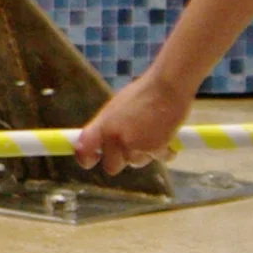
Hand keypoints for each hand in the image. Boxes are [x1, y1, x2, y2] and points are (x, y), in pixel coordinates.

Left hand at [68, 72, 190, 176]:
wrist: (168, 85)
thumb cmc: (145, 92)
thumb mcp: (117, 107)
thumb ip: (108, 126)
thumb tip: (104, 143)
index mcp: (102, 124)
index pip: (84, 150)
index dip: (86, 159)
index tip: (91, 161)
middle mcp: (114, 137)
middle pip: (111, 167)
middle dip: (123, 159)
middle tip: (135, 146)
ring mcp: (134, 144)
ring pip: (137, 163)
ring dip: (146, 153)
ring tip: (155, 131)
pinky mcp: (154, 148)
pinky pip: (160, 159)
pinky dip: (166, 151)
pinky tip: (168, 134)